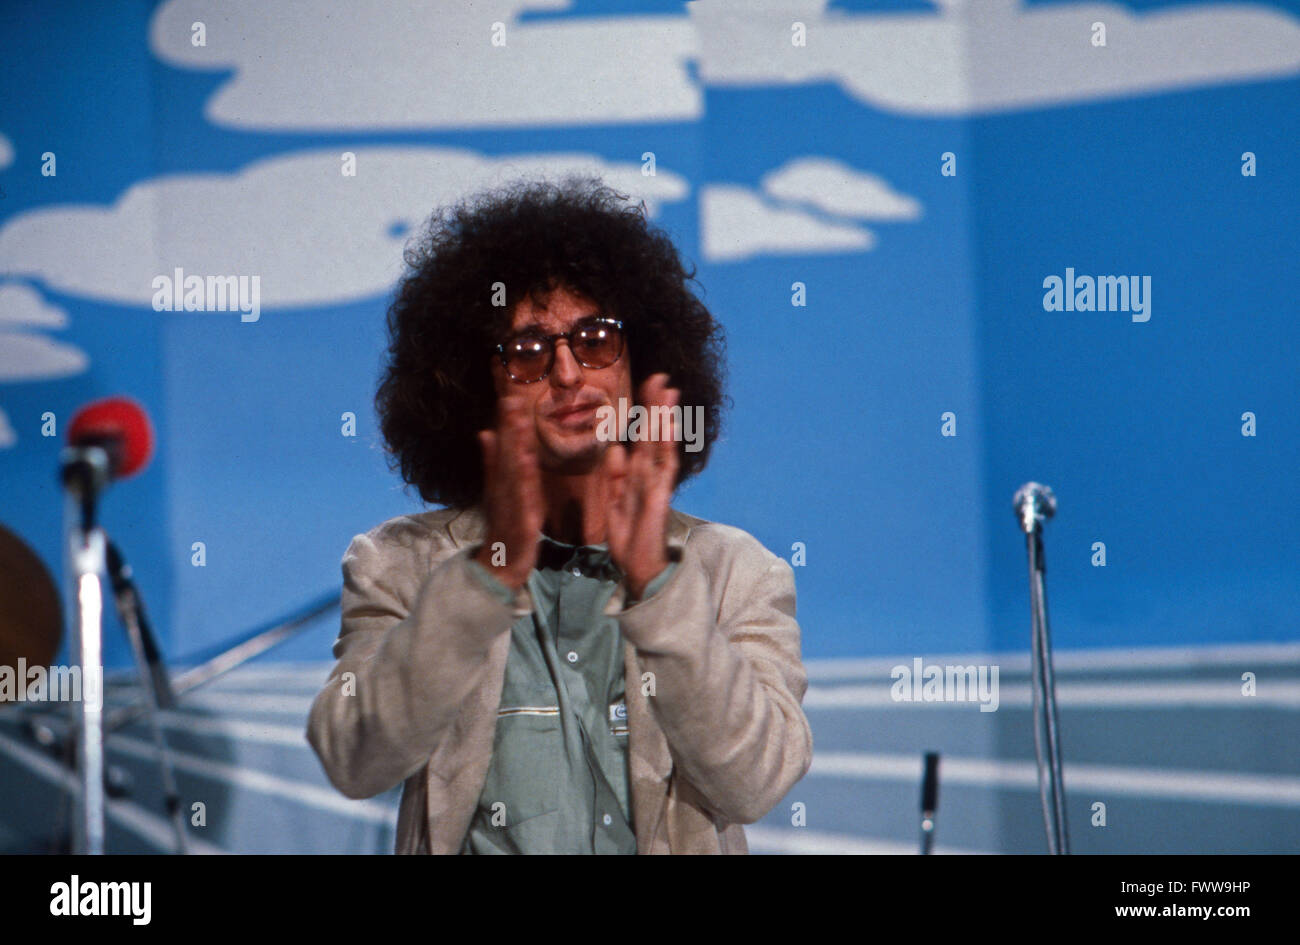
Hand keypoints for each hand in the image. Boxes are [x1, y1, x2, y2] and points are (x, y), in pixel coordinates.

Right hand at [473, 394, 543, 589]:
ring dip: (514, 448)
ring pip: (512, 473)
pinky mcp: (520, 523)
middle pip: (506, 456)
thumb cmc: (503, 528)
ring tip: (518, 423)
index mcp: (500, 483)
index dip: (505, 425)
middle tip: (511, 400)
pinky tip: (528, 463)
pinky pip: (523, 499)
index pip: (503, 450)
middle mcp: (503, 491)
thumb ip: (492, 464)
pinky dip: (524, 481)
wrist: (500, 568)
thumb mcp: (497, 493)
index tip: (508, 398)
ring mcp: (510, 507)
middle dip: (509, 428)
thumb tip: (485, 433)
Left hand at [603, 373, 679, 598]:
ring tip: (668, 391)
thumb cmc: (628, 538)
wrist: (637, 567)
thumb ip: (614, 476)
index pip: (641, 437)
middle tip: (661, 377)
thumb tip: (616, 449)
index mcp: (636, 475)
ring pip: (660, 444)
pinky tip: (668, 425)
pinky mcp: (660, 495)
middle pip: (653, 434)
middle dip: (656, 406)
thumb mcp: (614, 502)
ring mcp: (657, 483)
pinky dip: (666, 445)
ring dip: (664, 418)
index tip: (647, 387)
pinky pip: (664, 466)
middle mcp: (649, 475)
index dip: (644, 413)